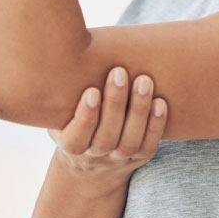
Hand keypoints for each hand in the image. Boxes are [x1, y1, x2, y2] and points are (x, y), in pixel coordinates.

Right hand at [48, 66, 167, 192]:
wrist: (92, 163)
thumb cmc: (72, 122)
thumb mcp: (58, 114)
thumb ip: (59, 93)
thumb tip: (62, 54)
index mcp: (71, 146)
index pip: (76, 137)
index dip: (85, 116)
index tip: (92, 91)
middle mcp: (95, 155)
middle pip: (106, 136)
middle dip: (115, 103)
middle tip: (119, 72)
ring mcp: (119, 158)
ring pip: (130, 141)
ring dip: (139, 110)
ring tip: (144, 81)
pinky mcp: (139, 157)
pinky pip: (149, 145)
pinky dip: (156, 125)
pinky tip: (160, 102)